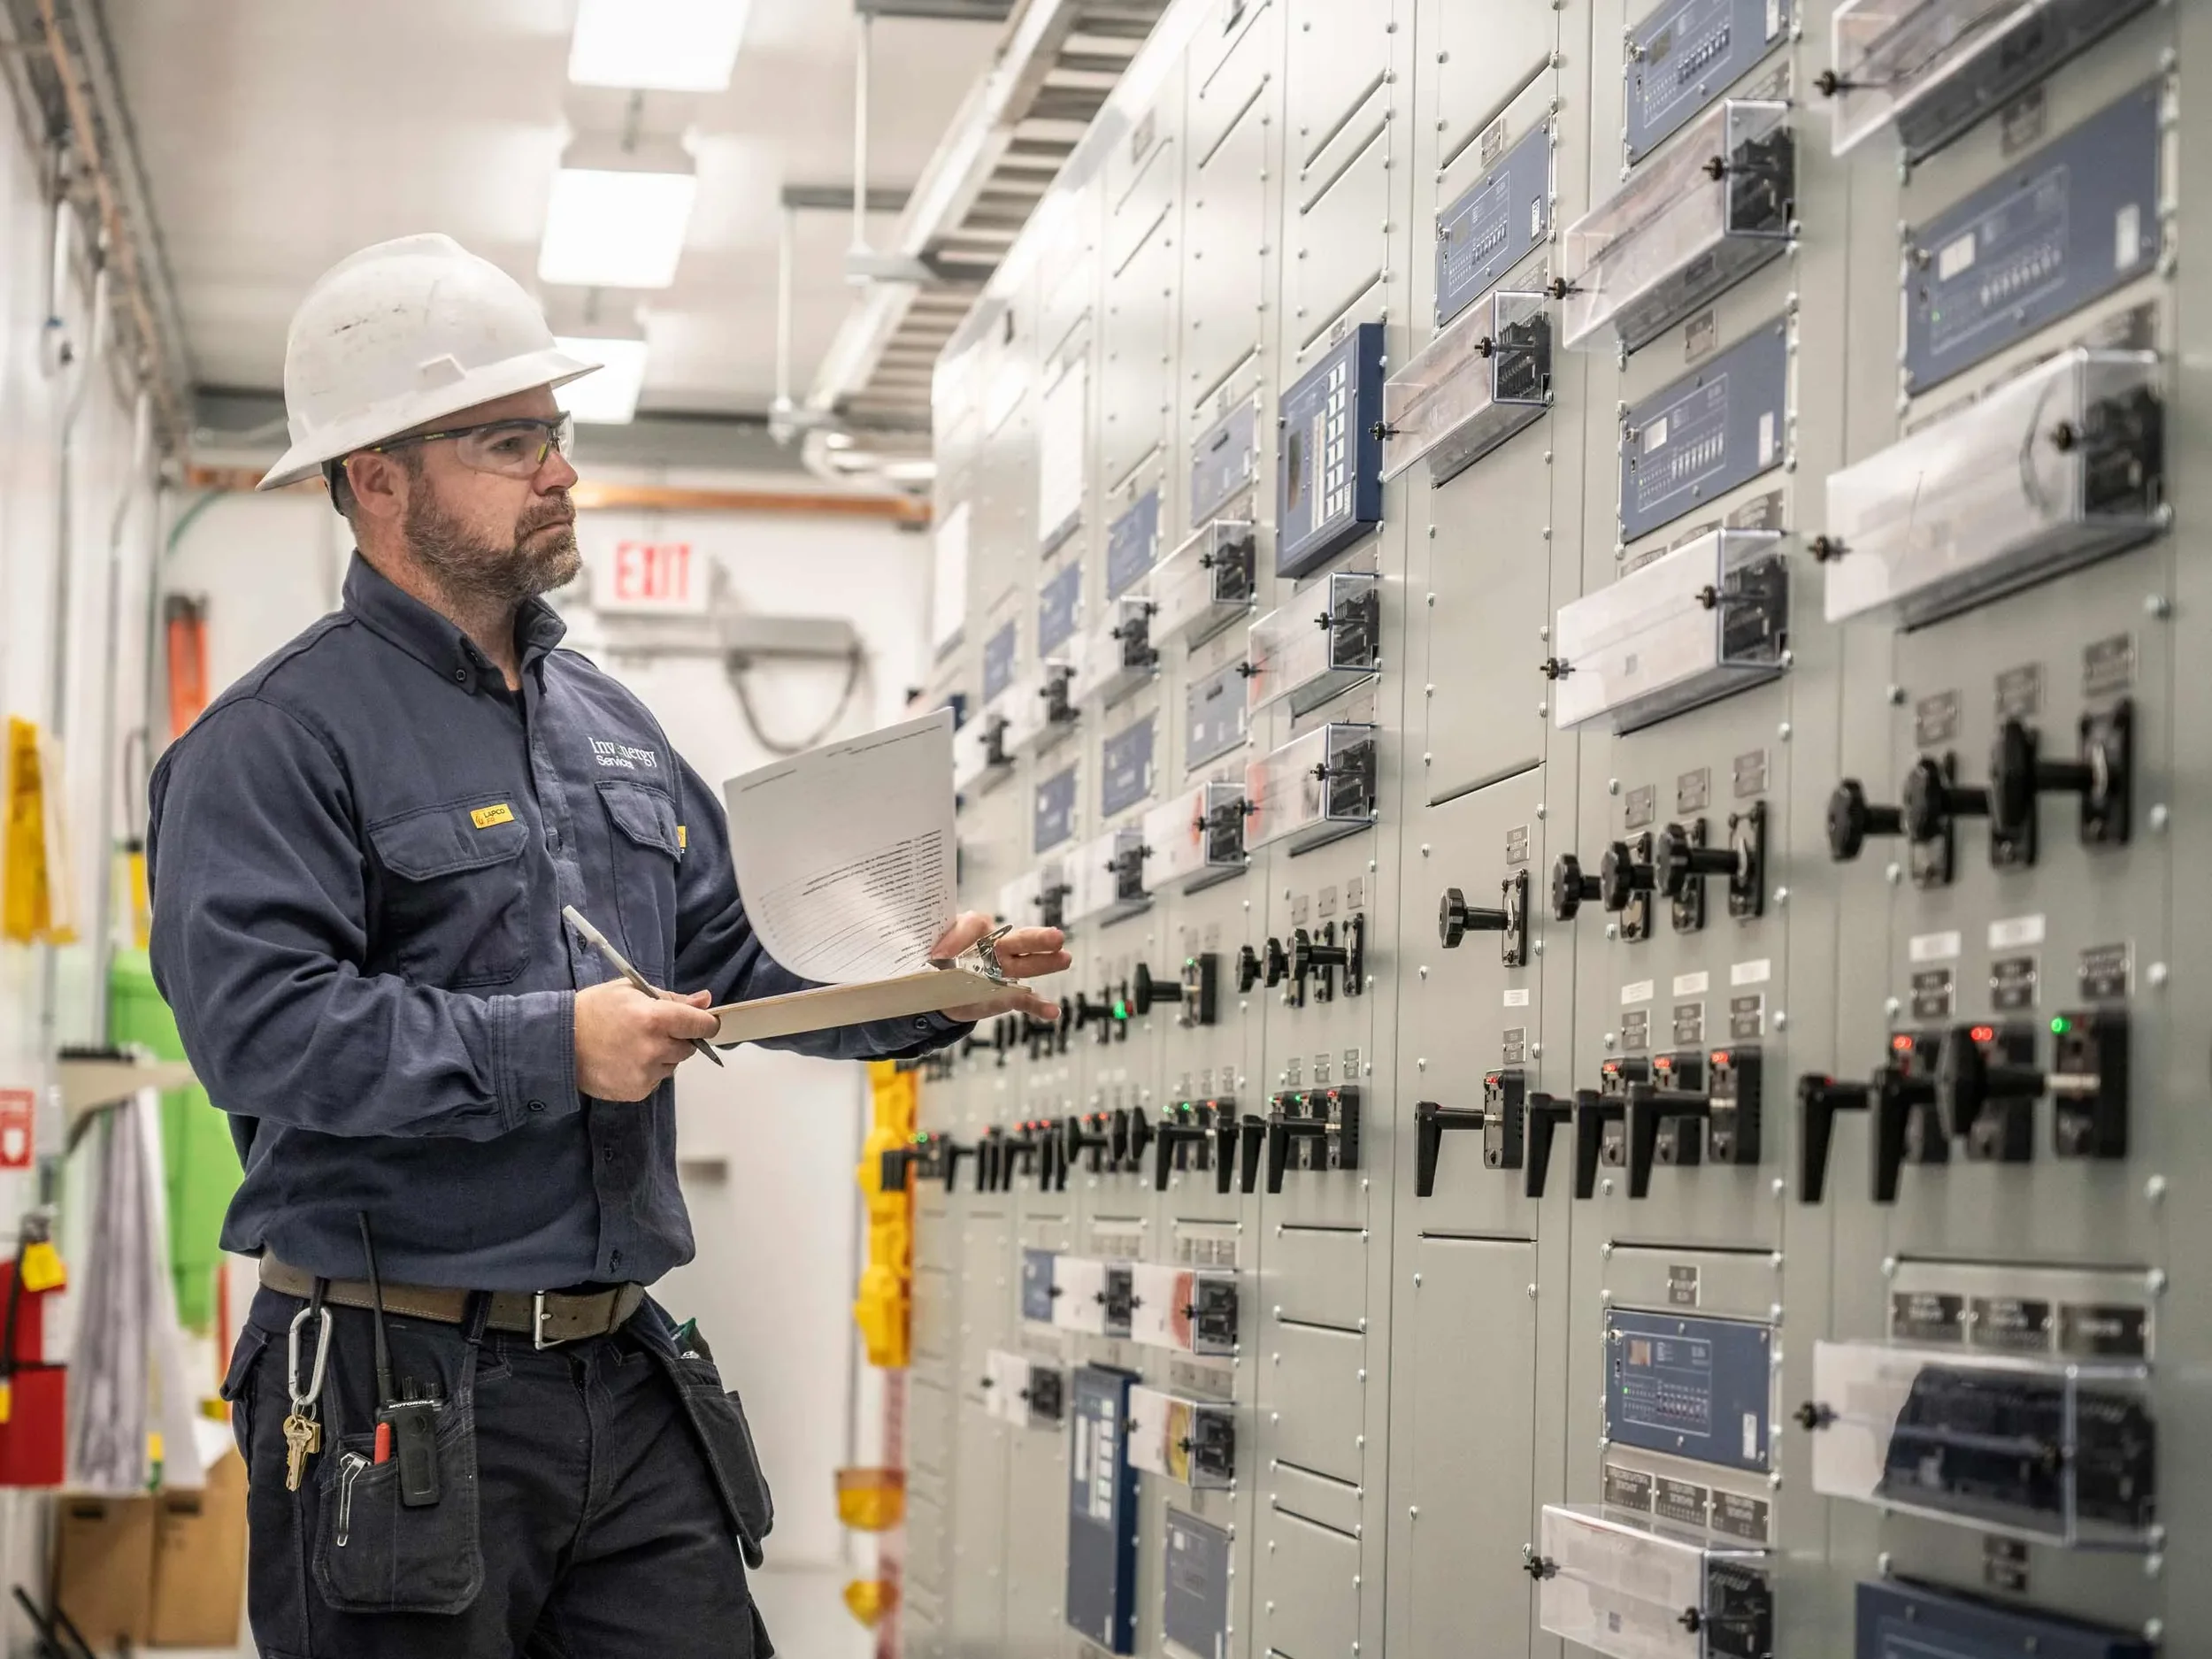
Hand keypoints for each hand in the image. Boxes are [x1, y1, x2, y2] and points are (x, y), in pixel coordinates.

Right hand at [575, 981, 719, 1101]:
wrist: (559, 1043)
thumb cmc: (594, 1010)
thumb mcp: (631, 991)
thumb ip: (672, 997)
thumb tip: (704, 1001)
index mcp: (656, 1018)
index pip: (701, 1024)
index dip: (704, 1023)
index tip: (700, 1022)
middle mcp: (655, 1048)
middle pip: (689, 1047)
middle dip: (678, 1038)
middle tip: (653, 1030)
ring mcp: (646, 1073)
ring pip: (672, 1065)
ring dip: (662, 1056)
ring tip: (633, 1046)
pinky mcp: (637, 1091)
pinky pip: (656, 1080)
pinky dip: (647, 1072)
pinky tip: (625, 1061)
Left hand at [932, 912, 1069, 1023]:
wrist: (934, 986)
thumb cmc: (934, 958)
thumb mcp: (926, 947)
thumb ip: (933, 947)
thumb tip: (938, 957)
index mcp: (975, 928)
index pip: (976, 924)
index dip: (958, 937)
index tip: (940, 955)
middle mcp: (995, 945)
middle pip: (1019, 938)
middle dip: (1037, 938)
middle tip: (1055, 936)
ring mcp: (1004, 970)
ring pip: (1028, 964)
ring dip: (1046, 962)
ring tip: (1064, 958)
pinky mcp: (1006, 993)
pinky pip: (1025, 999)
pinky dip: (1039, 1006)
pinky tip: (1053, 1012)